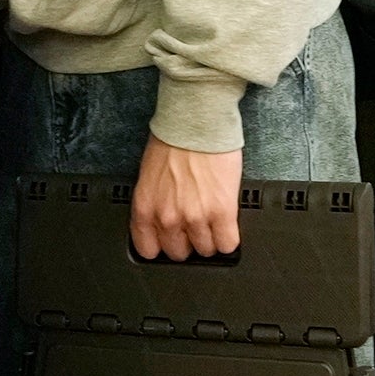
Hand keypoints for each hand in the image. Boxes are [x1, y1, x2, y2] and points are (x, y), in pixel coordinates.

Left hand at [129, 137, 242, 258]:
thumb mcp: (149, 176)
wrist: (196, 122)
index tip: (171, 239)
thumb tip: (162, 220)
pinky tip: (227, 225)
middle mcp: (168, 217)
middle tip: (194, 226)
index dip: (163, 245)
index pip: (148, 249)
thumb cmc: (173, 139)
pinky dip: (229, 238)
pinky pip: (227, 244)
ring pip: (206, 249)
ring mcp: (196, 217)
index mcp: (145, 208)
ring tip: (212, 221)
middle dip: (188, 241)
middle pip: (179, 253)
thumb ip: (153, 203)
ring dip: (210, 238)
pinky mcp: (222, 212)